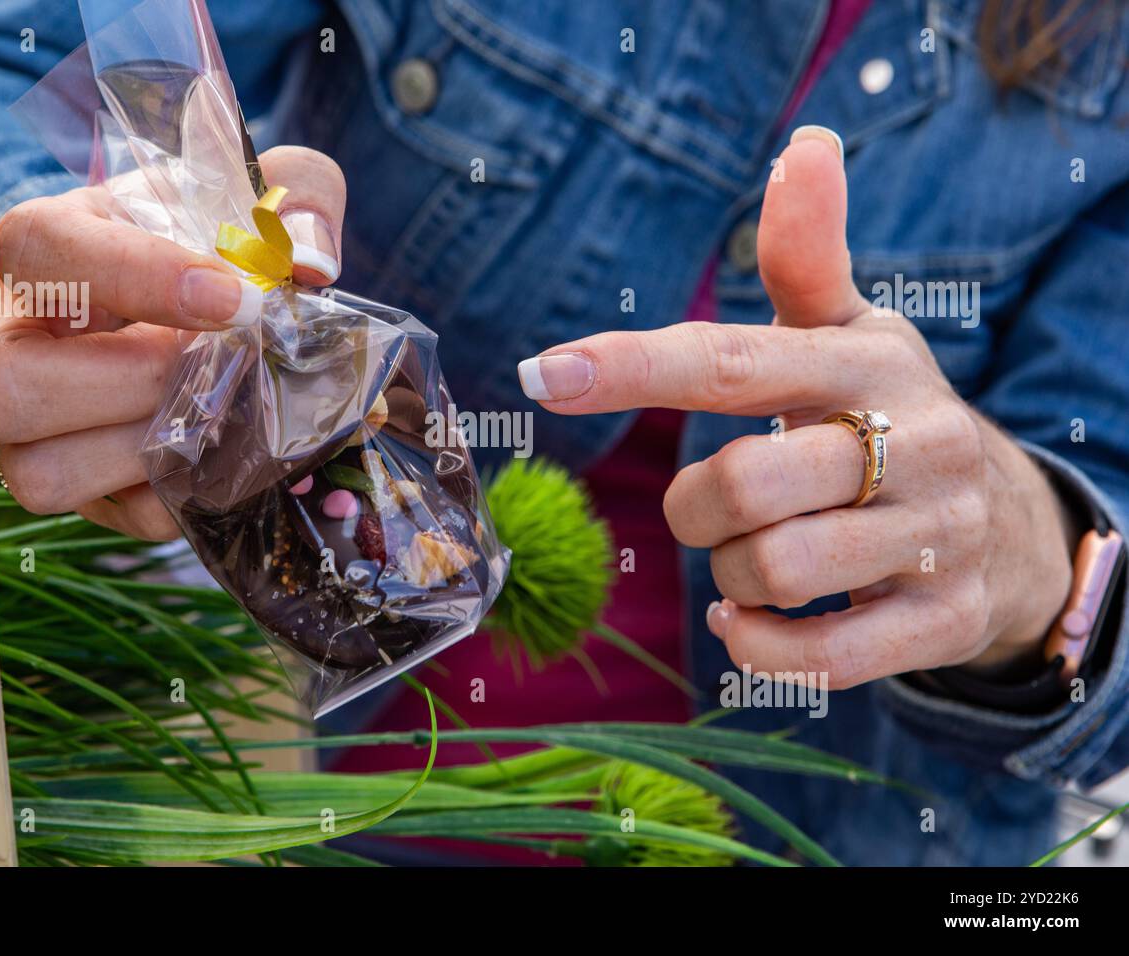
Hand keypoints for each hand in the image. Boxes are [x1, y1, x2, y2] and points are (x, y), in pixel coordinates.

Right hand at [0, 146, 345, 539]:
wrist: (222, 314)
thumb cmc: (215, 246)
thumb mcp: (259, 199)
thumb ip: (300, 196)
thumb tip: (311, 258)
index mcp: (48, 249)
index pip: (46, 250)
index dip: (138, 277)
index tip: (233, 301)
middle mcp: (15, 342)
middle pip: (2, 386)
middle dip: (128, 384)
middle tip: (209, 367)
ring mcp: (37, 428)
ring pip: (38, 472)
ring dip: (147, 451)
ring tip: (215, 413)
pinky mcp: (89, 488)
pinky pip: (122, 517)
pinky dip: (189, 494)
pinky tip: (227, 450)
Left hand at [519, 127, 1074, 687]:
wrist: (1010, 526)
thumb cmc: (891, 418)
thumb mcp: (853, 336)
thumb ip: (807, 259)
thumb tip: (805, 146)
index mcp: (866, 366)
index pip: (729, 361)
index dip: (630, 365)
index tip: (543, 374)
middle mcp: (912, 444)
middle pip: (739, 487)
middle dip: (695, 508)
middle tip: (713, 505)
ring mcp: (935, 537)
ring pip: (771, 572)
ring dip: (730, 575)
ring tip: (754, 556)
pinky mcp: (941, 621)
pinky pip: (818, 656)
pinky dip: (758, 645)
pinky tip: (749, 619)